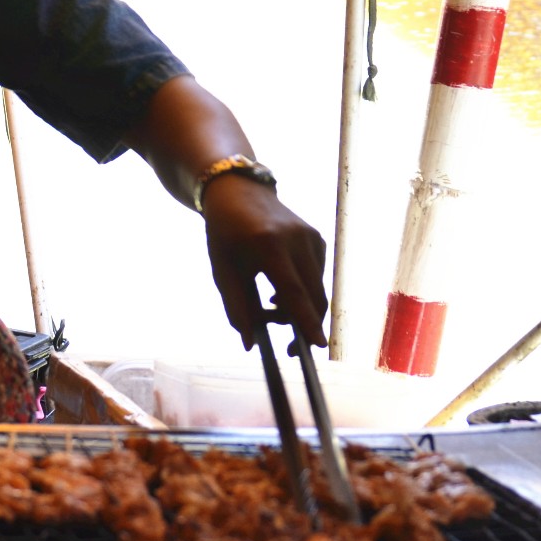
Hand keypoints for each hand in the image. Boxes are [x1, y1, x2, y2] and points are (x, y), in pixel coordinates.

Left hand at [201, 173, 328, 349]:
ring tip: (272, 308)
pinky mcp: (317, 237)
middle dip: (306, 325)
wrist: (239, 192)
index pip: (293, 290)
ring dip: (301, 308)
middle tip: (290, 348)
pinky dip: (303, 290)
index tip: (318, 346)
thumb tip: (250, 344)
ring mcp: (311, 236)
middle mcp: (296, 239)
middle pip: (313, 294)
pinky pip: (317, 276)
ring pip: (317, 288)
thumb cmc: (225, 233)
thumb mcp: (222, 271)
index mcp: (268, 245)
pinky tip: (280, 287)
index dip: (305, 321)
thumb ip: (236, 308)